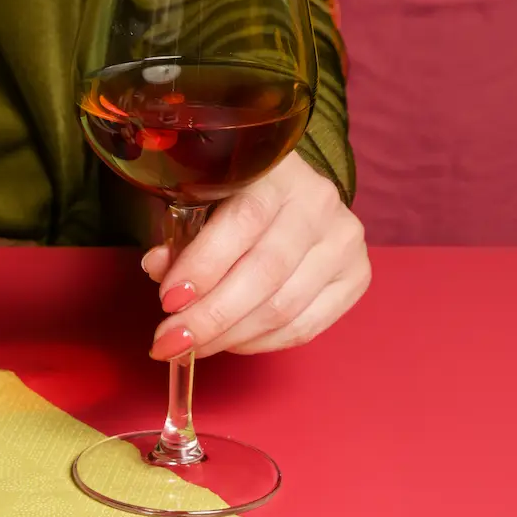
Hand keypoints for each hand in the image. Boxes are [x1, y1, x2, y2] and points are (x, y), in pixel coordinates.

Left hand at [142, 154, 370, 359]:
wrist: (289, 194)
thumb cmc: (234, 195)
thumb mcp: (201, 199)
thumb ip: (180, 233)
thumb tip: (158, 268)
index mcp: (278, 171)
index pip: (242, 222)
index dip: (203, 266)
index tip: (168, 300)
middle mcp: (319, 202)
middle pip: (265, 273)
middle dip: (211, 316)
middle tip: (171, 340)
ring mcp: (344, 240)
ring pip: (285, 307)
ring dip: (231, 336)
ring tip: (193, 345)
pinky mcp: (357, 276)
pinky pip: (306, 327)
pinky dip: (262, 343)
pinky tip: (231, 342)